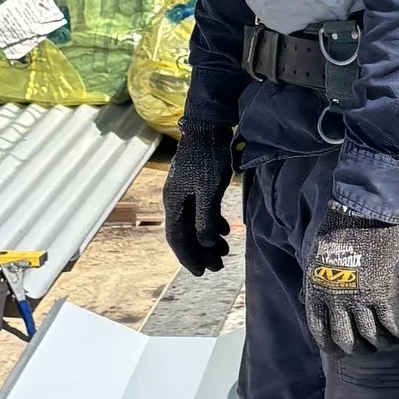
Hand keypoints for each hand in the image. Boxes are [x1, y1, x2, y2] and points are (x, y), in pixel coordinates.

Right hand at [163, 126, 235, 275]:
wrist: (207, 126)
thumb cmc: (209, 157)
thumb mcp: (209, 190)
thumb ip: (206, 218)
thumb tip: (205, 244)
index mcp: (174, 203)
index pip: (177, 238)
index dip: (189, 257)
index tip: (201, 273)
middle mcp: (175, 200)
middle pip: (184, 233)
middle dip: (200, 252)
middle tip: (218, 266)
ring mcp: (184, 191)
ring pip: (193, 223)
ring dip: (207, 240)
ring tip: (224, 251)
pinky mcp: (195, 184)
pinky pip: (200, 211)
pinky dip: (211, 223)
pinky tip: (225, 230)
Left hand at [304, 208, 398, 354]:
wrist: (362, 209)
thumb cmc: (338, 226)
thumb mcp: (314, 257)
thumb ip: (312, 282)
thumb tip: (305, 300)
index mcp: (315, 290)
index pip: (319, 331)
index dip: (330, 346)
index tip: (340, 352)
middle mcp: (334, 300)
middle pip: (345, 339)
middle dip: (359, 349)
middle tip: (369, 349)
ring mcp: (359, 298)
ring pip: (371, 335)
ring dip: (382, 343)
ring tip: (391, 342)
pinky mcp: (382, 292)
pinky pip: (393, 323)